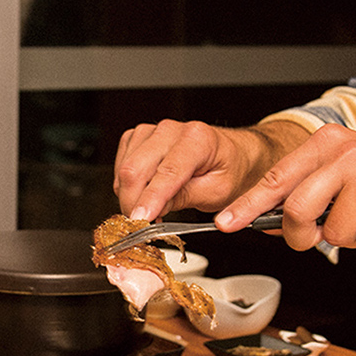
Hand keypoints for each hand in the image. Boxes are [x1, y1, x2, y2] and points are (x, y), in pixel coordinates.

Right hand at [112, 120, 297, 221]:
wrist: (234, 154)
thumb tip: (155, 208)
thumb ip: (186, 197)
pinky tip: (142, 192)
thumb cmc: (230, 170)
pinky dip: (125, 183)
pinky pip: (121, 162)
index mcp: (198, 139)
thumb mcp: (217, 191)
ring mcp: (154, 131)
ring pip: (124, 167)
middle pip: (135, 169)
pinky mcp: (141, 136)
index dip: (150, 198)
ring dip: (130, 195)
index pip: (167, 172)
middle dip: (133, 202)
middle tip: (142, 226)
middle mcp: (172, 130)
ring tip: (149, 209)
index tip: (140, 219)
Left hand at [217, 125, 355, 253]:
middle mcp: (349, 152)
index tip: (226, 223)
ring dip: (350, 239)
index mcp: (327, 143)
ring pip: (336, 233)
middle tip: (316, 237)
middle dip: (302, 235)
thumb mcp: (340, 171)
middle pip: (299, 209)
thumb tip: (264, 219)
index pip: (278, 178)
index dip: (249, 205)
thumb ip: (306, 189)